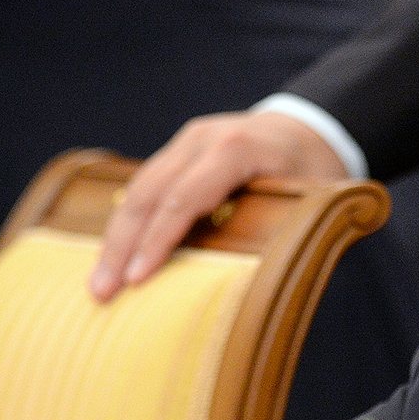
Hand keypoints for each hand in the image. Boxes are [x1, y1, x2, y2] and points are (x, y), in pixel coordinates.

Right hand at [89, 111, 348, 301]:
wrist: (310, 126)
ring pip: (139, 188)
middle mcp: (204, 139)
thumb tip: (268, 280)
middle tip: (103, 293)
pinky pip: (145, 186)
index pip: (186, 196)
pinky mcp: (179, 152)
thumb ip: (293, 227)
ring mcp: (187, 141)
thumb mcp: (318, 192)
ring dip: (117, 237)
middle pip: (150, 192)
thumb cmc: (317, 167)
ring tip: (100, 284)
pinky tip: (114, 256)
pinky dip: (129, 222)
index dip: (160, 239)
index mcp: (238, 148)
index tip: (138, 280)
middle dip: (123, 245)